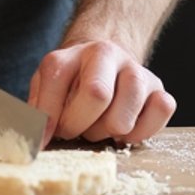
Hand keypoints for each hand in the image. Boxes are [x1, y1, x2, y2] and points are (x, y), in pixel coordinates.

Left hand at [28, 39, 175, 145]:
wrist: (104, 59)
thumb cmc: (72, 82)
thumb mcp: (47, 86)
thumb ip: (37, 110)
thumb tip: (34, 140)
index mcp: (72, 54)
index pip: (56, 80)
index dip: (48, 117)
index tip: (45, 138)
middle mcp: (106, 54)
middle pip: (97, 94)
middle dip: (82, 125)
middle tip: (78, 129)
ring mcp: (135, 70)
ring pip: (126, 114)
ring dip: (110, 132)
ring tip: (102, 126)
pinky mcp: (159, 87)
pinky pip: (161, 111)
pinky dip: (142, 131)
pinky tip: (128, 127)